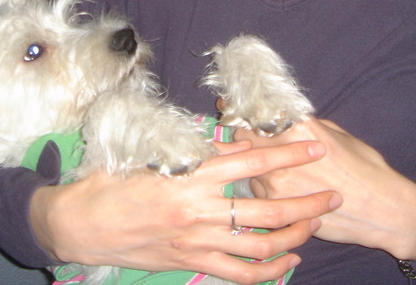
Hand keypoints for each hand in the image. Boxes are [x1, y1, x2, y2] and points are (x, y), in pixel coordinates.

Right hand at [30, 140, 340, 284]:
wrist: (82, 223)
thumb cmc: (113, 182)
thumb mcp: (152, 154)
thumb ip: (196, 151)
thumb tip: (233, 143)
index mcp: (191, 175)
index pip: (251, 162)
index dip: (287, 155)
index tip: (315, 147)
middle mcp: (199, 209)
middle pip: (267, 209)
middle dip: (307, 203)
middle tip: (334, 195)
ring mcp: (197, 241)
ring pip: (260, 245)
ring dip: (295, 236)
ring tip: (317, 226)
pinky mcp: (190, 262)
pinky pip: (238, 274)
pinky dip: (268, 271)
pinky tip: (287, 262)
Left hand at [235, 118, 415, 263]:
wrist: (382, 211)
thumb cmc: (366, 169)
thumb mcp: (336, 134)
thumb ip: (303, 124)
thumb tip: (282, 117)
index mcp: (299, 128)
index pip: (255, 112)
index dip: (237, 108)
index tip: (225, 104)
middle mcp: (282, 153)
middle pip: (243, 136)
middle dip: (240, 133)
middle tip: (240, 133)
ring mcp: (276, 181)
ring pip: (248, 165)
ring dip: (252, 163)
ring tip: (268, 165)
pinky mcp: (277, 205)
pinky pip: (259, 189)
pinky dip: (264, 186)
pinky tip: (279, 187)